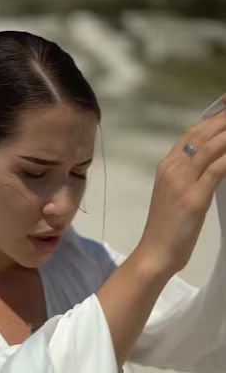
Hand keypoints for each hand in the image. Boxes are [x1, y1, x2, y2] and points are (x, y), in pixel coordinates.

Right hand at [135, 94, 225, 275]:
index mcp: (166, 167)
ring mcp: (181, 182)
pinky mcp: (193, 198)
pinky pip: (217, 170)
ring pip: (210, 147)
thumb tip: (214, 161)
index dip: (212, 119)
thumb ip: (191, 176)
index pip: (191, 133)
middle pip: (202, 134)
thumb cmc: (167, 229)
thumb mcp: (176, 195)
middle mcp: (172, 169)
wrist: (155, 253)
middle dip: (224, 120)